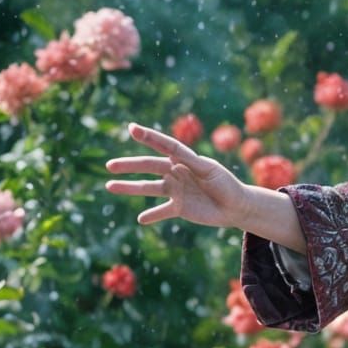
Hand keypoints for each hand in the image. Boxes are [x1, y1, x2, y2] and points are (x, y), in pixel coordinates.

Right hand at [104, 122, 250, 229]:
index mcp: (184, 159)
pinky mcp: (179, 208)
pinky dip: (152, 215)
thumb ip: (189, 161)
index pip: (163, 145)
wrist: (237, 206)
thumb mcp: (208, 169)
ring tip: (110, 187)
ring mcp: (176, 190)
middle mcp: (176, 173)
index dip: (148, 136)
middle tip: (110, 165)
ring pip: (149, 188)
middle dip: (129, 165)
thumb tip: (171, 152)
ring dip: (130, 188)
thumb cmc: (226, 183)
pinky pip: (162, 211)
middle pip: (149, 167)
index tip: (132, 128)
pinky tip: (140, 219)